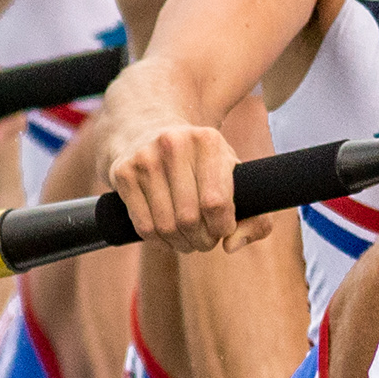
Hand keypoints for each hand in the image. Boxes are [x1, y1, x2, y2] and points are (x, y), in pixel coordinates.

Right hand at [108, 120, 259, 253]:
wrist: (146, 132)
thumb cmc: (200, 164)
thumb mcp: (232, 176)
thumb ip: (256, 216)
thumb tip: (232, 246)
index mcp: (208, 141)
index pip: (216, 203)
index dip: (223, 227)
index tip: (223, 228)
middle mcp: (173, 144)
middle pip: (189, 219)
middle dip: (202, 240)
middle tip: (205, 239)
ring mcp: (144, 158)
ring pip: (166, 227)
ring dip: (181, 244)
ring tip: (188, 239)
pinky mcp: (123, 173)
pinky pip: (144, 228)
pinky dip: (159, 242)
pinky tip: (168, 236)